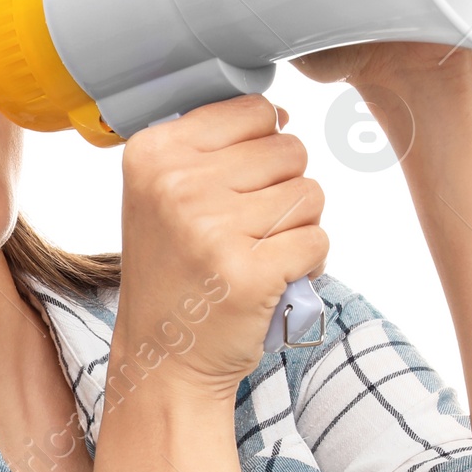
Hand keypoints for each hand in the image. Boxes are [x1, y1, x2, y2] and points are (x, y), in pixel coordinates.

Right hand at [115, 94, 326, 397]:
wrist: (164, 360)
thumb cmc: (175, 274)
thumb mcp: (164, 195)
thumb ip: (211, 148)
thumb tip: (282, 114)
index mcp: (153, 153)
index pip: (255, 111)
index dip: (260, 153)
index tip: (230, 193)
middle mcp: (177, 185)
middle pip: (290, 151)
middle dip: (283, 193)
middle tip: (244, 234)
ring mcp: (212, 229)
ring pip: (311, 195)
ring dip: (297, 230)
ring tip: (256, 257)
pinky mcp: (249, 272)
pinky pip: (319, 241)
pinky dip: (307, 266)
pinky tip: (271, 282)